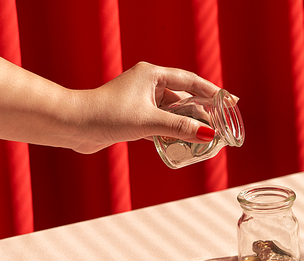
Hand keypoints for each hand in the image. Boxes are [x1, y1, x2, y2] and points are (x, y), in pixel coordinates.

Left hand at [71, 62, 220, 153]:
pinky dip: (170, 131)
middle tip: (219, 123)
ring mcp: (140, 100)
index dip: (211, 91)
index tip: (229, 100)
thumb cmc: (108, 115)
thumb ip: (179, 127)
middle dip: (200, 111)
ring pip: (171, 112)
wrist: (74, 125)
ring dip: (185, 123)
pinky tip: (181, 142)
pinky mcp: (133, 116)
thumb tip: (207, 135)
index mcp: (151, 75)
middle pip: (182, 97)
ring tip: (204, 135)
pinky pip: (159, 122)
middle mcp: (147, 84)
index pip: (190, 81)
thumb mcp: (149, 121)